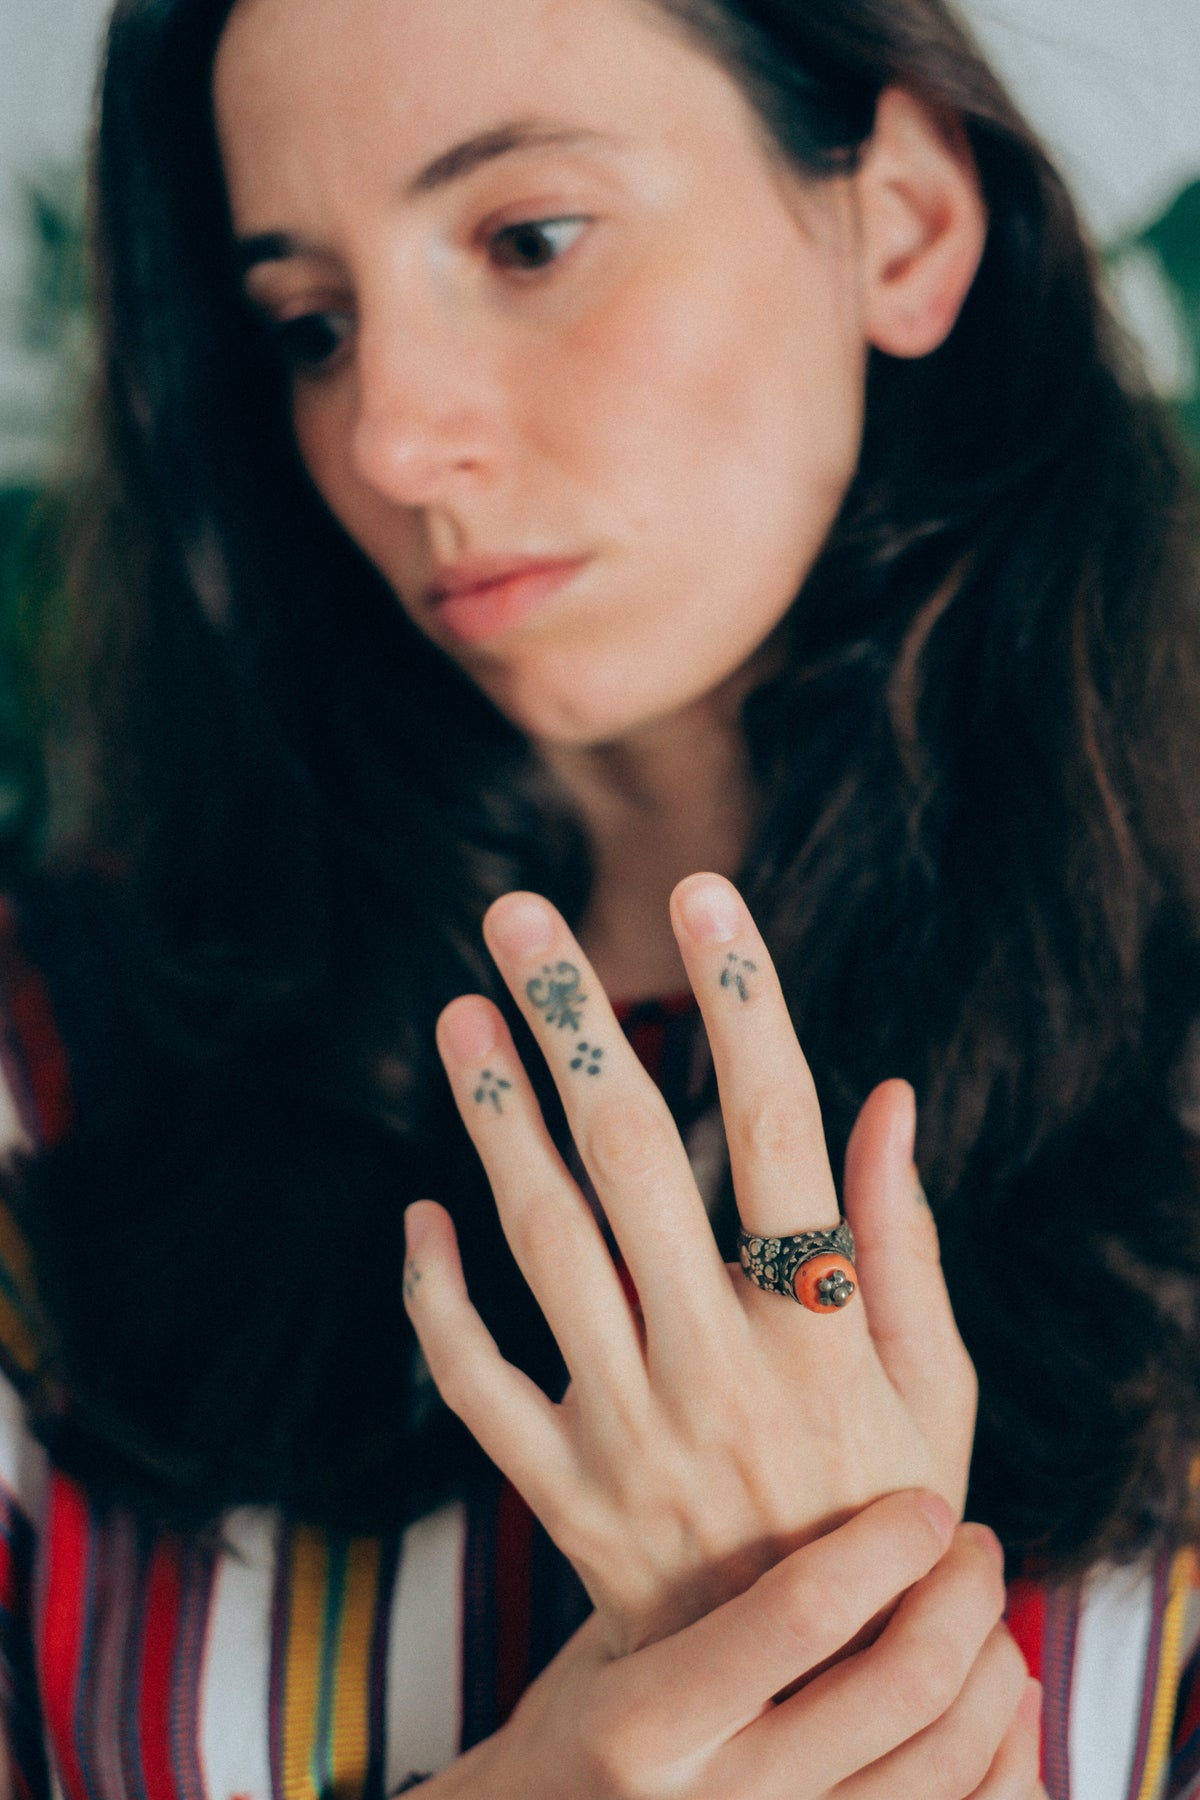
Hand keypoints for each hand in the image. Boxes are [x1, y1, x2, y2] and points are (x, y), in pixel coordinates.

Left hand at [404, 875, 976, 1651]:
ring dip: (492, 1122)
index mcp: (822, 1334)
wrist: (794, 1700)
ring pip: (541, 1246)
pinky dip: (435, 1295)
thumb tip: (888, 1095)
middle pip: (633, 1161)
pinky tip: (419, 1212)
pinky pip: (472, 1379)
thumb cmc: (882, 1522)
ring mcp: (627, 1433)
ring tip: (455, 1015)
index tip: (703, 895)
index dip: (745, 1004)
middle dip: (573, 1023)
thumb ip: (904, 1245)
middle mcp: (718, 1370)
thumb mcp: (938, 1393)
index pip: (784, 1131)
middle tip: (516, 918)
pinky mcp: (559, 1489)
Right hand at [421, 1494, 1040, 1799]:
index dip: (885, 1544)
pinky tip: (1006, 1704)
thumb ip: (687, 1549)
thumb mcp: (607, 1629)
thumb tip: (761, 1375)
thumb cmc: (591, 1713)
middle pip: (900, 1687)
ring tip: (987, 1614)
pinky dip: (1010, 1764)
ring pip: (948, 1767)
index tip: (926, 1504)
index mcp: (644, 1721)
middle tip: (973, 1547)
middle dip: (964, 1598)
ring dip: (996, 1671)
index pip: (800, 1613)